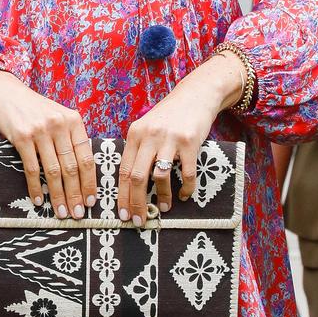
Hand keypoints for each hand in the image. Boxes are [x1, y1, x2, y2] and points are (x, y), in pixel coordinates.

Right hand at [0, 70, 97, 219]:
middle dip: (76, 194)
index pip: (86, 157)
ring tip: (62, 212)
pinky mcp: (22, 137)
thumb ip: (71, 138)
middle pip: (71, 167)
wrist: (7, 93)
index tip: (91, 201)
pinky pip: (32, 169)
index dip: (89, 182)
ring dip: (58, 196)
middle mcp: (59, 124)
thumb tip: (84, 173)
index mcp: (74, 120)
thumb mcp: (59, 117)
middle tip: (78, 214)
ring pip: (53, 171)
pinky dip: (36, 188)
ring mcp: (40, 131)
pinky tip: (39, 201)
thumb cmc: (36, 109)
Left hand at [117, 52, 244, 225]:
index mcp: (135, 134)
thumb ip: (139, 149)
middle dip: (136, 203)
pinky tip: (184, 195)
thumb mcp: (148, 127)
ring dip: (161, 197)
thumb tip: (131, 185)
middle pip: (137, 177)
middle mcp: (149, 135)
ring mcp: (170, 138)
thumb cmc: (170, 116)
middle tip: (139, 221)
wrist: (195, 95)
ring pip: (159, 177)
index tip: (123, 214)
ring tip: (163, 208)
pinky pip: (186, 173)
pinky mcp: (190, 142)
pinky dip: (185, 189)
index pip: (123, 170)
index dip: (122, 195)